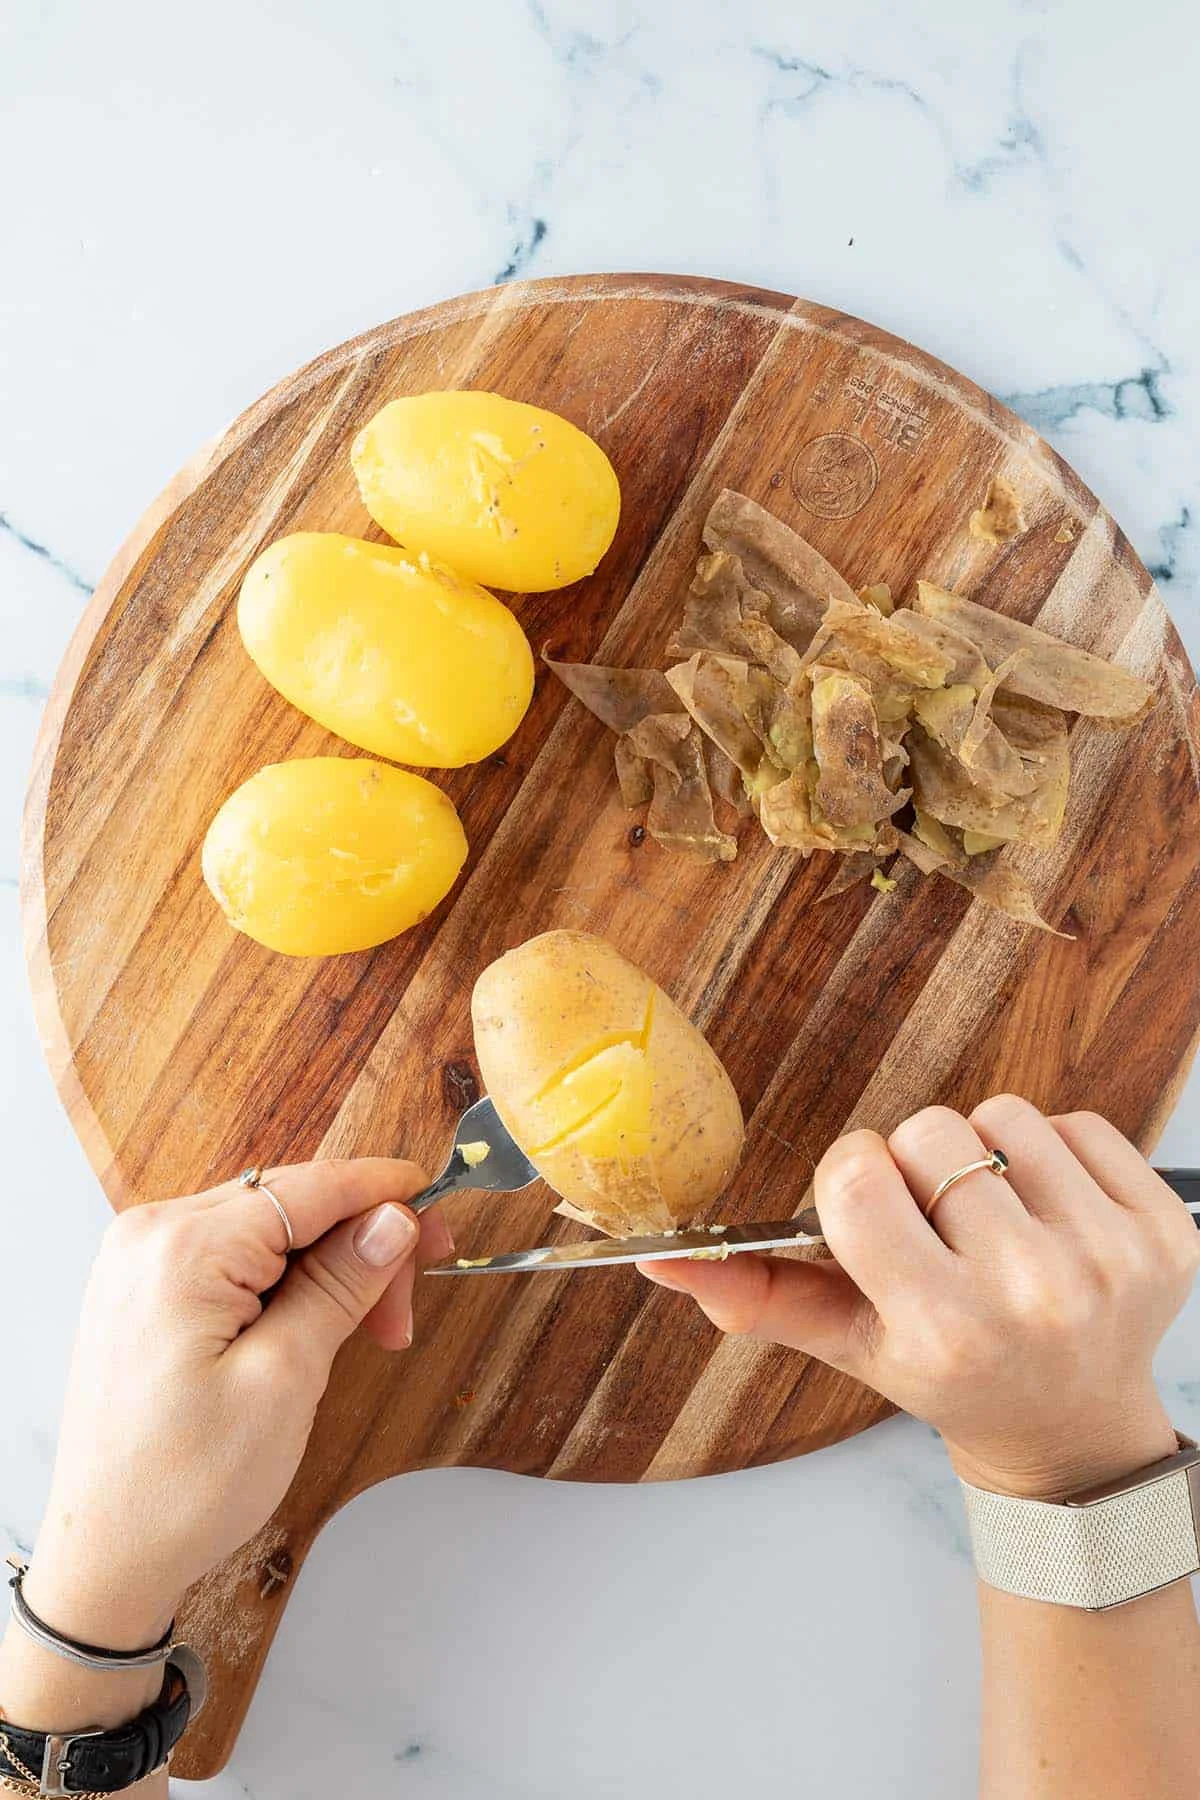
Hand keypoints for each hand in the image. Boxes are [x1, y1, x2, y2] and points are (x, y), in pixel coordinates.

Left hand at [22, 1159, 450, 1649]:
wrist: (106, 1559)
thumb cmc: (185, 1486)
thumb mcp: (284, 1379)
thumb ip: (340, 1285)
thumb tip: (392, 1219)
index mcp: (183, 1249)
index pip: (308, 1187)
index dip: (382, 1192)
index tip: (438, 1207)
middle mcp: (151, 1236)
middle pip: (288, 1204)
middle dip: (359, 1243)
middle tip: (406, 1308)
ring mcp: (139, 1263)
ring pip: (264, 1231)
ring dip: (326, 1267)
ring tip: (368, 1332)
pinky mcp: (141, 1292)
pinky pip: (230, 1258)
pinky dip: (283, 1281)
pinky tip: (314, 1325)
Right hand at [641, 1097, 1197, 1497]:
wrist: (1071, 1427)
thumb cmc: (950, 1375)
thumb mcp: (850, 1344)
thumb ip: (756, 1297)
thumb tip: (663, 1258)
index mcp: (943, 1329)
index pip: (859, 1178)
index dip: (854, 1178)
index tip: (872, 1210)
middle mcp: (1033, 1296)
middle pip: (931, 1132)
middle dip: (919, 1165)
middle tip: (938, 1225)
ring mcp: (1109, 1262)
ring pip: (1005, 1116)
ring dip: (987, 1152)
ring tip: (993, 1217)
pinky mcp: (1165, 1234)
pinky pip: (1081, 1122)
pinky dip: (1055, 1153)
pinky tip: (1048, 1211)